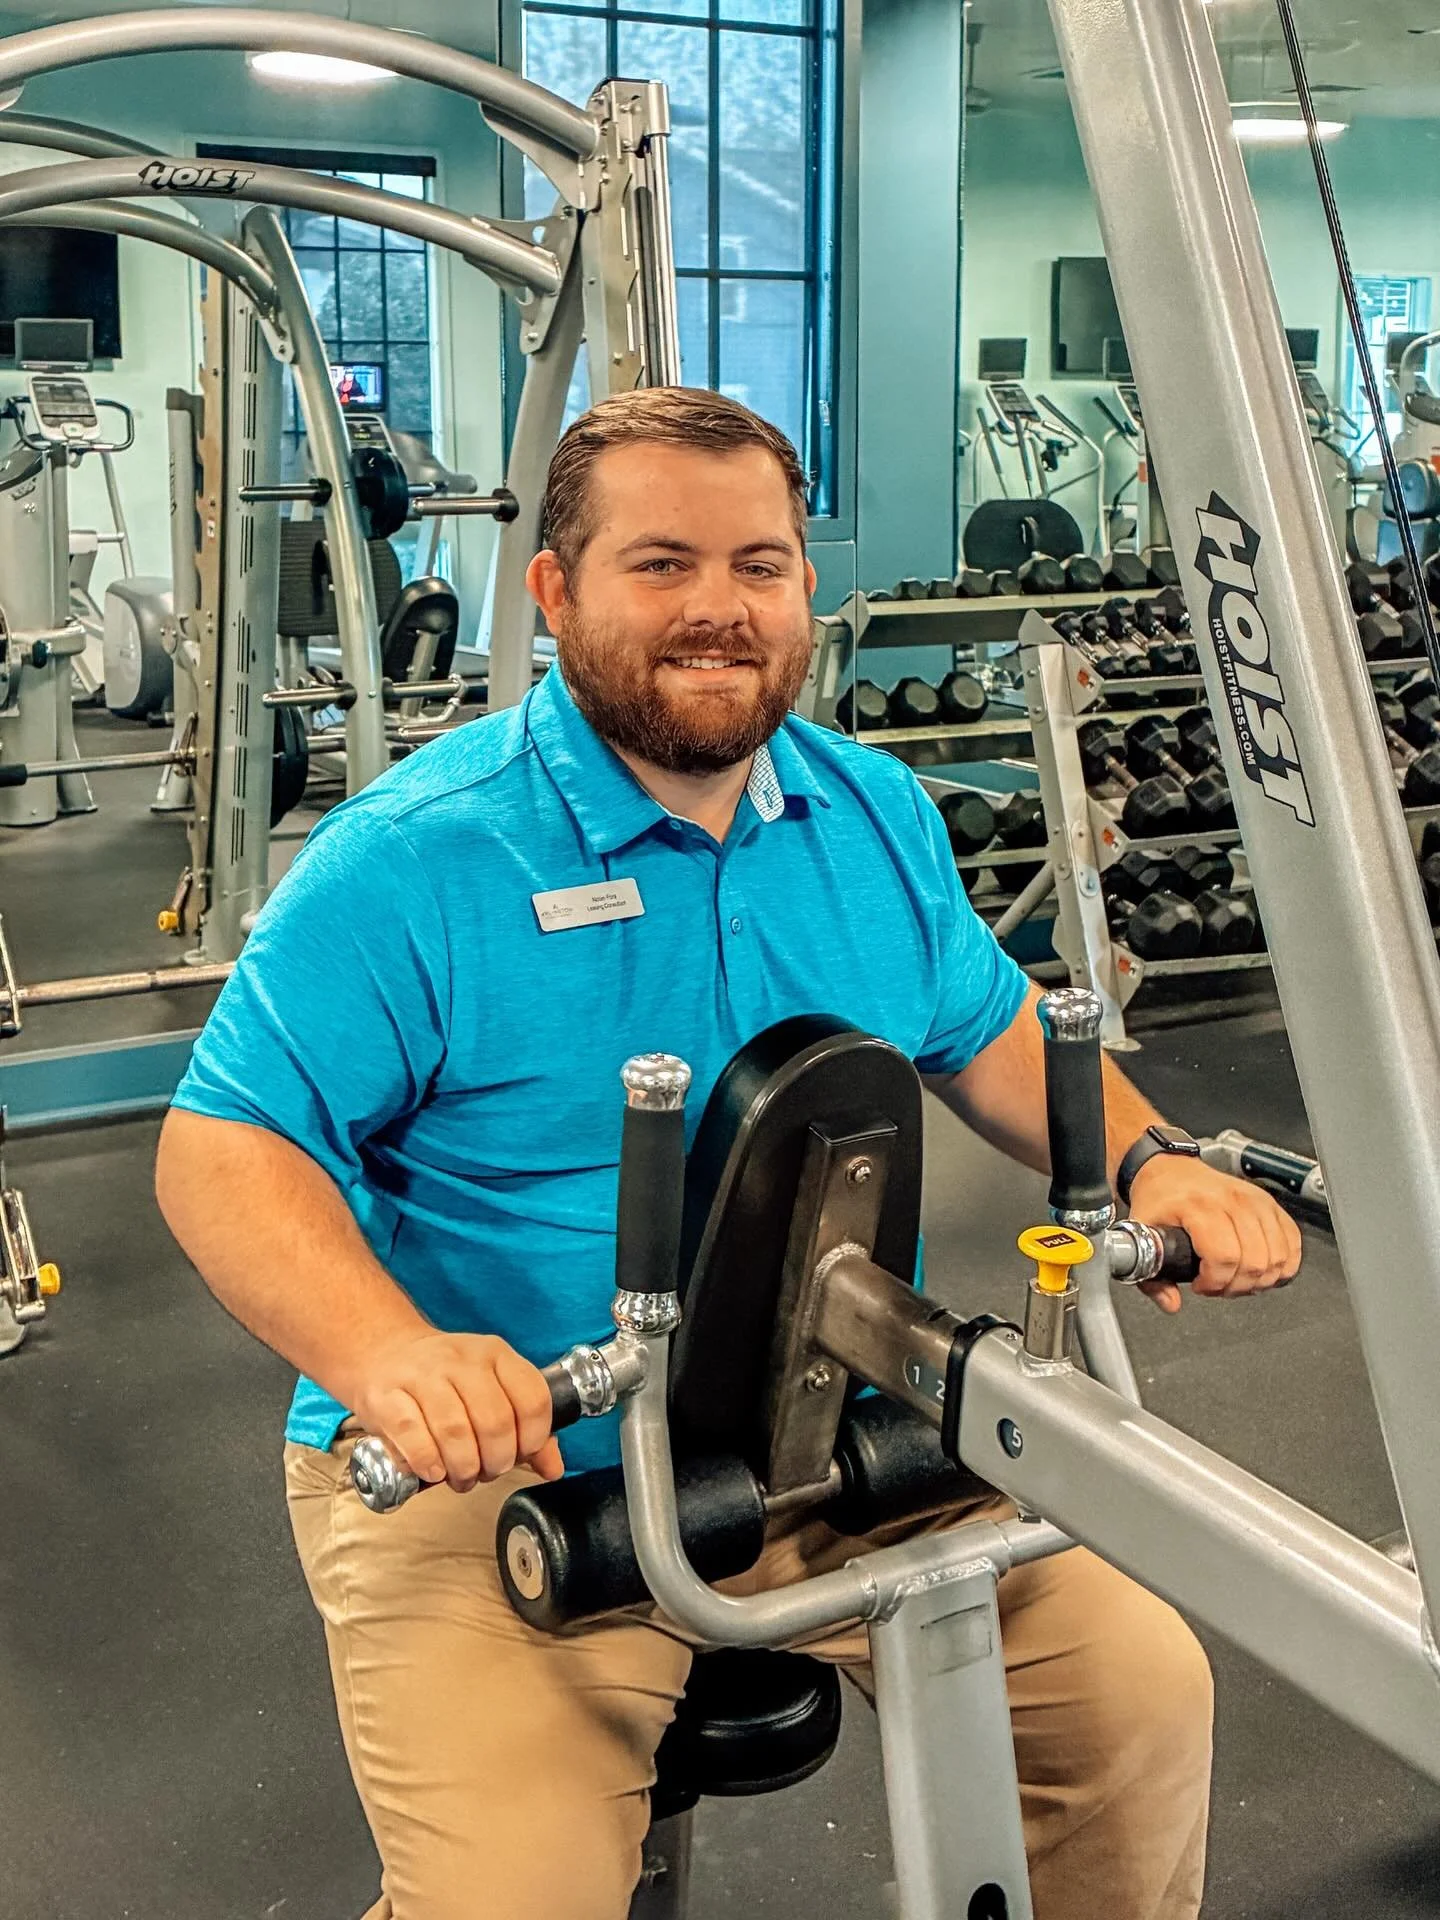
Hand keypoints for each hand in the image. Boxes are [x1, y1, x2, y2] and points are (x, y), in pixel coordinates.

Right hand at [351, 1329, 564, 1491]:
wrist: (385, 1353)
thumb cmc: (444, 1380)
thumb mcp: (491, 1390)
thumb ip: (525, 1427)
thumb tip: (552, 1469)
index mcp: (495, 1354)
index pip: (532, 1399)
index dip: (533, 1439)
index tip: (520, 1455)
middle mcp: (461, 1359)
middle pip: (494, 1422)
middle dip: (496, 1462)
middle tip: (486, 1472)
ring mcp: (422, 1374)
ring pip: (455, 1431)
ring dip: (463, 1468)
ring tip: (461, 1476)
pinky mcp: (386, 1395)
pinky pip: (413, 1435)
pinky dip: (428, 1462)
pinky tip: (433, 1471)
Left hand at [1127, 1154, 1301, 1313]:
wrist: (1171, 1170)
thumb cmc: (1160, 1200)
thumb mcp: (1142, 1235)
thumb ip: (1151, 1276)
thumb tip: (1171, 1303)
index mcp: (1199, 1207)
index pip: (1224, 1256)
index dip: (1215, 1282)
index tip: (1201, 1285)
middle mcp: (1232, 1201)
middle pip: (1255, 1261)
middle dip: (1237, 1286)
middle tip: (1219, 1285)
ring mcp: (1255, 1200)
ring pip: (1277, 1255)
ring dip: (1261, 1279)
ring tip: (1238, 1278)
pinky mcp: (1270, 1203)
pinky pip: (1292, 1241)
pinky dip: (1283, 1263)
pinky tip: (1262, 1268)